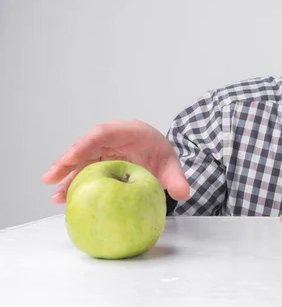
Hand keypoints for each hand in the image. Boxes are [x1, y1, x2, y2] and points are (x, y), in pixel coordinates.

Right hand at [41, 120, 189, 203]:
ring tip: (55, 196)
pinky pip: (83, 172)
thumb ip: (177, 178)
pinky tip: (63, 199)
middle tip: (50, 178)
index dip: (85, 144)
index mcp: (128, 131)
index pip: (103, 133)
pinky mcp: (98, 163)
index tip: (71, 157)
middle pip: (85, 146)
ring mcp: (103, 151)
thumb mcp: (171, 165)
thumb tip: (183, 194)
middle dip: (67, 162)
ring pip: (80, 161)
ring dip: (66, 177)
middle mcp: (111, 139)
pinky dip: (73, 184)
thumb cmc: (160, 153)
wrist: (157, 154)